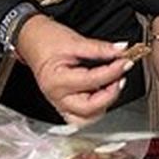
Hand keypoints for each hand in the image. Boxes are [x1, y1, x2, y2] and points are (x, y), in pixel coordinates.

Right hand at [13, 14, 132, 126]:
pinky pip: (82, 116)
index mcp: (56, 80)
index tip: (126, 61)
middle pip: (90, 108)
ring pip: (87, 118)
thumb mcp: (75, 40)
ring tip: (112, 84)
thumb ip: (100, 48)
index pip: (92, 81)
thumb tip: (122, 50)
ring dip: (104, 104)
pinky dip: (95, 109)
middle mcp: (56, 97)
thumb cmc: (48, 40)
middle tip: (121, 76)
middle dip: (110, 93)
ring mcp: (59, 104)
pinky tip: (102, 93)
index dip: (113, 71)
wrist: (32, 40)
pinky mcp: (63, 105)